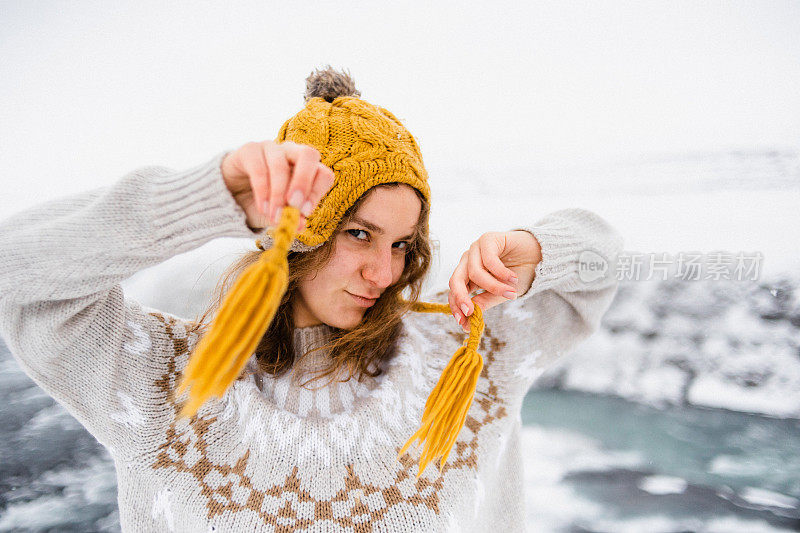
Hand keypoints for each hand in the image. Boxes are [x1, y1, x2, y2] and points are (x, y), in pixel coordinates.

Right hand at [220, 140, 334, 232]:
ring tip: (274, 214)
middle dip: (303, 182)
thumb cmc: (265, 204)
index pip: (323, 173)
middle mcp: (293, 152)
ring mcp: (272, 148)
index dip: (318, 192)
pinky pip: (259, 168)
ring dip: (278, 193)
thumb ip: (292, 218)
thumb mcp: (280, 215)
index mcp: (308, 168)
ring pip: (281, 164)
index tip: (306, 212)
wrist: (233, 196)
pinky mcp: (250, 150)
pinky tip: (262, 207)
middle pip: (309, 155)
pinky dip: (262, 191)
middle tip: (294, 205)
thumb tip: (300, 225)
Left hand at [448, 230, 541, 331]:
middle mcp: (469, 261)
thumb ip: (484, 304)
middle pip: (456, 280)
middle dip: (461, 297)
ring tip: (511, 292)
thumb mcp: (501, 295)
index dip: (456, 306)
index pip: (455, 291)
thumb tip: (467, 323)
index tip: (463, 322)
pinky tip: (513, 278)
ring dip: (494, 286)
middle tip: (470, 311)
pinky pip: (489, 260)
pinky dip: (501, 272)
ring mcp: (477, 249)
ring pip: (474, 272)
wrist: (540, 257)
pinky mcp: (488, 239)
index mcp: (469, 275)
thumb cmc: (520, 275)